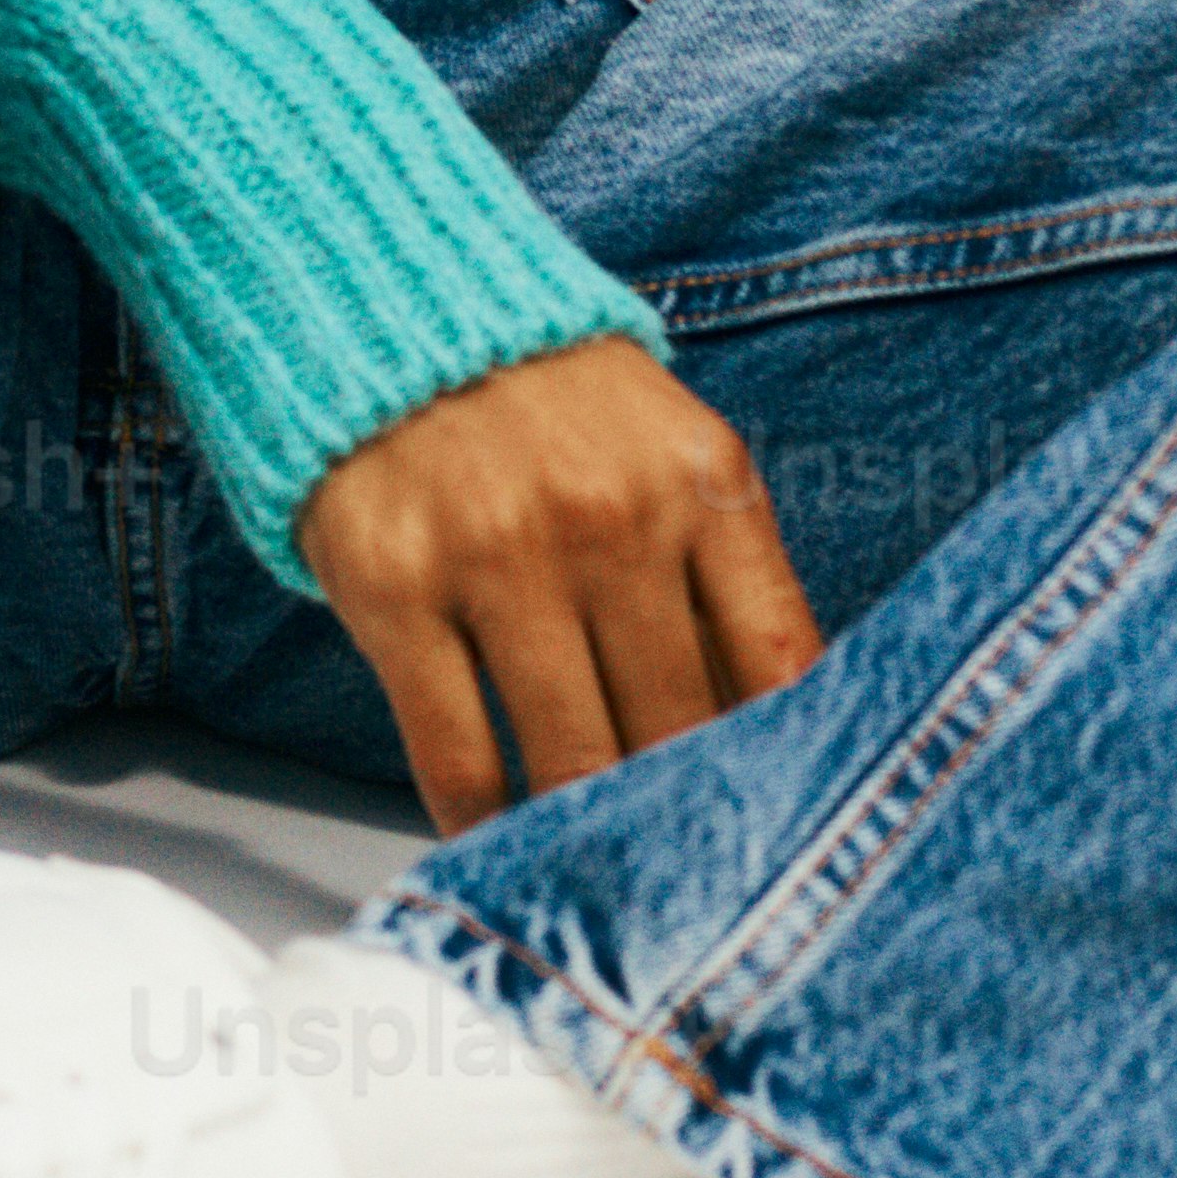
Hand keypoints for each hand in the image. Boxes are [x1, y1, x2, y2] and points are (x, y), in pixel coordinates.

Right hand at [299, 333, 827, 841]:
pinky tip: (496, 835)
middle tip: (686, 874)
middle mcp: (609, 516)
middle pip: (675, 728)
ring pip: (570, 758)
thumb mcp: (665, 448)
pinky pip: (458, 756)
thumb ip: (720, 573)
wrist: (389, 303)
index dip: (787, 764)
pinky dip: (481, 820)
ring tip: (593, 864)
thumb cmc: (548, 400)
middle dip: (683, 815)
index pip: (778, 660)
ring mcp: (499, 555)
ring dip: (584, 830)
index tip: (779, 824)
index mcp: (699, 478)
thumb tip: (768, 729)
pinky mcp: (397, 591)